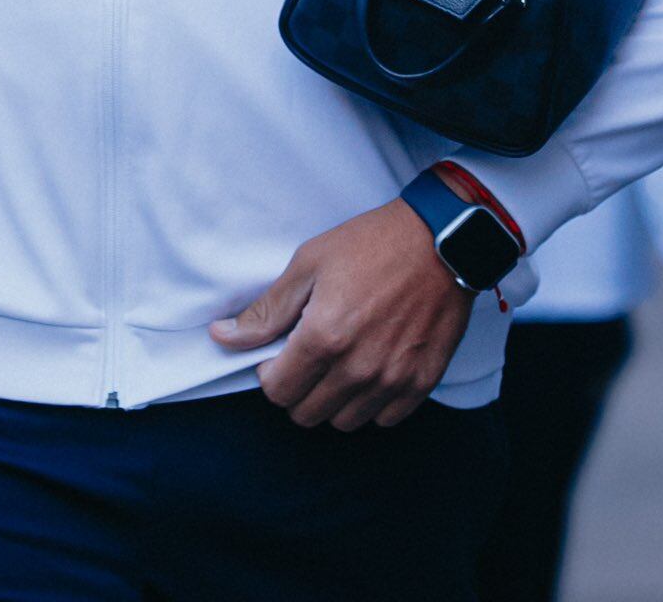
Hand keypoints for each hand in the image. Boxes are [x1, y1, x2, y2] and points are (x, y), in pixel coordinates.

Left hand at [209, 198, 473, 430]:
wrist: (440, 240)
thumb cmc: (370, 245)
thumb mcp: (309, 264)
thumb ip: (267, 310)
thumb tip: (223, 337)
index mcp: (324, 338)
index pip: (277, 392)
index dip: (270, 373)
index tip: (281, 352)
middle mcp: (357, 369)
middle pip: (307, 413)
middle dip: (298, 389)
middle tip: (308, 356)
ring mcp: (392, 380)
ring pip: (344, 422)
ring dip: (333, 400)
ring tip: (339, 362)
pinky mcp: (421, 382)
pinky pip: (384, 419)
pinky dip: (371, 403)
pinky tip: (369, 369)